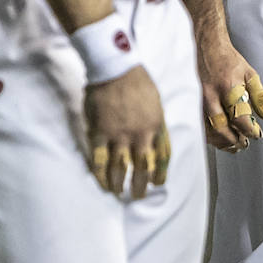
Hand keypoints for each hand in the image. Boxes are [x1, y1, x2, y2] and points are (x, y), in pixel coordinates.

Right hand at [84, 66, 170, 199]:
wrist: (114, 67)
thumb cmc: (136, 79)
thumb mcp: (156, 101)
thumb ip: (156, 121)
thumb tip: (155, 137)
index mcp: (156, 126)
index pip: (162, 158)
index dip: (160, 173)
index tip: (157, 184)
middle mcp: (140, 135)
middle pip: (142, 168)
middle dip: (140, 185)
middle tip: (137, 195)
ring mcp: (119, 136)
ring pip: (121, 168)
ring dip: (120, 184)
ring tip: (118, 193)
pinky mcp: (100, 133)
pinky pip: (100, 160)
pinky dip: (100, 175)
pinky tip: (101, 183)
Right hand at [196, 29, 262, 151]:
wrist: (206, 46)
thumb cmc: (228, 59)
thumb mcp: (250, 74)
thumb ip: (259, 96)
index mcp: (228, 87)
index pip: (239, 118)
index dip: (250, 131)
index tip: (256, 134)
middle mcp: (211, 95)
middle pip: (222, 128)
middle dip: (235, 141)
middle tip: (244, 144)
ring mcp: (199, 99)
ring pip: (209, 130)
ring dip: (222, 142)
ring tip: (234, 144)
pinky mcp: (193, 102)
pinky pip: (200, 125)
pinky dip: (211, 135)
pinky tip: (219, 137)